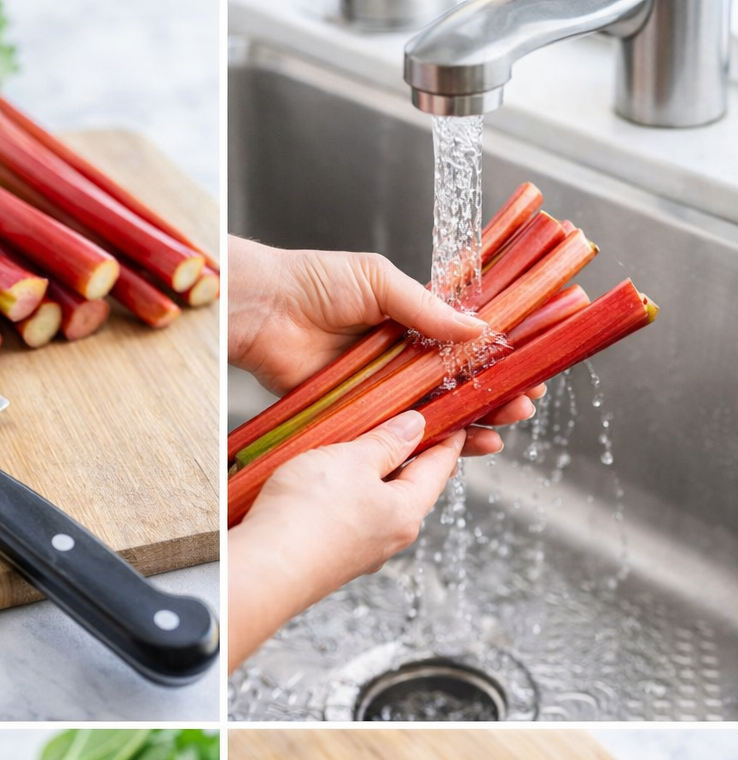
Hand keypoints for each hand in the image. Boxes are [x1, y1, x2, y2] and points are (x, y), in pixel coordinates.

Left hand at [227, 237, 541, 431]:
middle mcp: (401, 358)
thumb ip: (427, 307)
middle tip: (522, 406)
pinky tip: (455, 446)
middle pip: (458, 385)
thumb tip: (478, 327)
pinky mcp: (359, 415)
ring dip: (470, 423)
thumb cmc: (312, 283)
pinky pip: (398, 433)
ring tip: (499, 431)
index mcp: (412, 320)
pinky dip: (427, 443)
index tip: (529, 368)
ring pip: (435, 413)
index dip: (499, 358)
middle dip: (494, 397)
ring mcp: (382, 390)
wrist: (262, 310)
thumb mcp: (379, 280)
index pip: (466, 344)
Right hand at [229, 412, 464, 668]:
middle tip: (403, 427)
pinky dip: (348, 498)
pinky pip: (351, 520)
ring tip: (359, 452)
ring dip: (372, 479)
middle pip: (410, 489)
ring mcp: (361, 554)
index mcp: (407, 512)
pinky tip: (329, 487)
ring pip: (378, 506)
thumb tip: (415, 427)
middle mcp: (390, 539)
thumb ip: (386, 442)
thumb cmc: (307, 515)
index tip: (452, 420)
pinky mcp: (332, 560)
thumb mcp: (351, 460)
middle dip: (408, 458)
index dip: (447, 440)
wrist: (264, 571)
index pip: (439, 469)